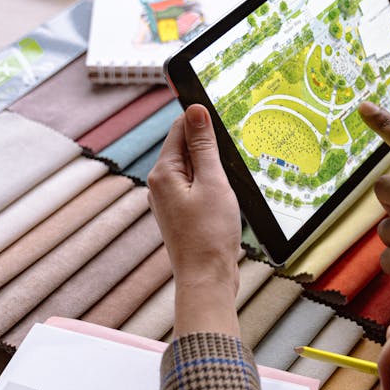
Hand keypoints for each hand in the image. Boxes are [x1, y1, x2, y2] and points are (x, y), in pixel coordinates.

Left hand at [147, 104, 240, 336]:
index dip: (202, 121)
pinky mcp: (180, 213)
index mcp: (163, 173)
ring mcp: (169, 200)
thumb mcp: (213, 182)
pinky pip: (195, 187)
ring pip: (192, 169)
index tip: (225, 120)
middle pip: (185, 148)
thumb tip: (196, 110)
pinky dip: (211, 186)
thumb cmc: (210, 234)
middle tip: (229, 166)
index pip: (179, 129)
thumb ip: (204, 145)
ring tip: (227, 189)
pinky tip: (223, 200)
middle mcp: (160, 184)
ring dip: (212, 170)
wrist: (207, 279)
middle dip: (209, 149)